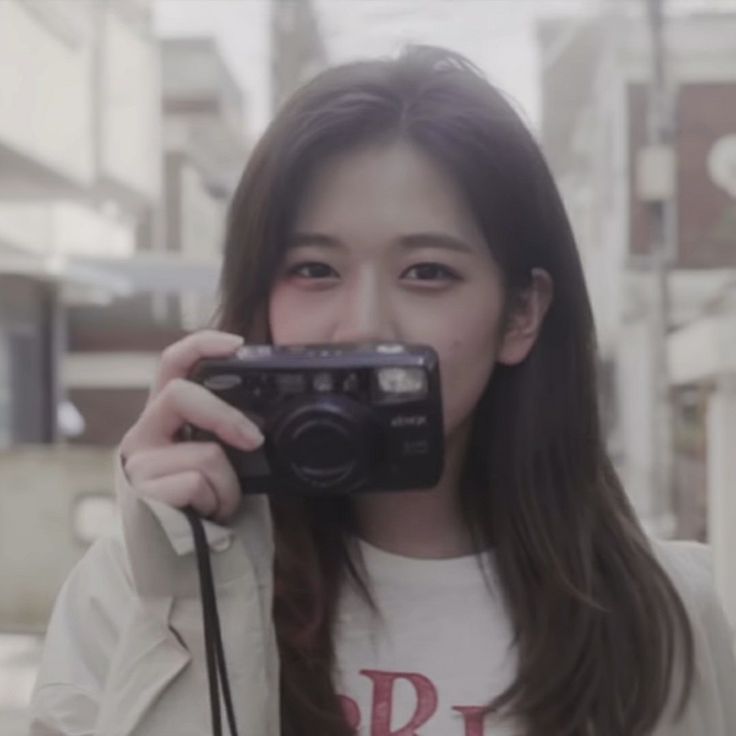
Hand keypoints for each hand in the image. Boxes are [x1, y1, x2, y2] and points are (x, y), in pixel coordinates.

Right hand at [119, 330, 263, 522]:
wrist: (180, 561)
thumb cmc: (205, 503)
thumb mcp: (217, 459)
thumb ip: (225, 435)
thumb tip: (266, 423)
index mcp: (165, 418)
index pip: (172, 365)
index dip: (201, 345)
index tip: (236, 345)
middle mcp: (143, 434)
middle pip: (180, 395)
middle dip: (226, 416)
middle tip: (255, 441)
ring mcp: (140, 464)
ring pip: (206, 453)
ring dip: (229, 485)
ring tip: (219, 502)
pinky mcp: (144, 493)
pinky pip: (202, 484)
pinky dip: (220, 503)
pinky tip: (206, 516)